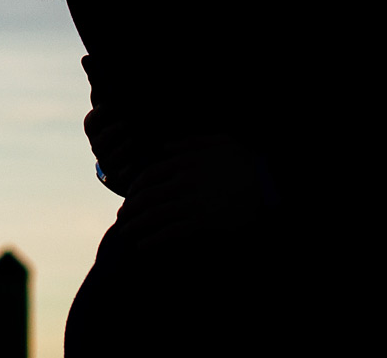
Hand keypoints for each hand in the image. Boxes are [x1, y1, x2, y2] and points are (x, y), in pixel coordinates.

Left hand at [118, 138, 268, 250]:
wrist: (265, 183)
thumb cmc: (242, 160)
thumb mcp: (215, 141)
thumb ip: (187, 143)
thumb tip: (165, 145)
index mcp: (184, 162)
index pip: (149, 175)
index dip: (135, 187)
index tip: (128, 196)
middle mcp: (183, 183)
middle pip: (147, 197)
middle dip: (130, 209)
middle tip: (121, 218)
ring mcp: (191, 203)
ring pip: (154, 216)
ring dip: (137, 226)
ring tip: (126, 234)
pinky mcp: (201, 223)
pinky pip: (170, 233)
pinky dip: (153, 240)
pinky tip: (144, 246)